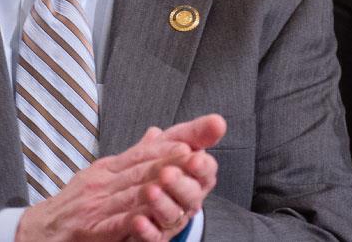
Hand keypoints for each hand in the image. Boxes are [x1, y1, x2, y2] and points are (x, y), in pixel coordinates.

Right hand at [17, 114, 225, 241]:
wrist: (36, 233)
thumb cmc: (71, 206)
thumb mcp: (100, 176)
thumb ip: (132, 158)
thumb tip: (158, 133)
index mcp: (109, 168)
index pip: (148, 149)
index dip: (176, 139)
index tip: (201, 130)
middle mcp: (103, 181)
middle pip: (142, 166)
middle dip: (171, 156)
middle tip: (194, 147)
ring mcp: (95, 204)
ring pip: (132, 190)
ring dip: (157, 180)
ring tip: (179, 171)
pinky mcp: (89, 228)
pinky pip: (115, 222)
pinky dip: (132, 218)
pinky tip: (147, 214)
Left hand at [127, 114, 224, 239]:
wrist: (133, 193)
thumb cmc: (162, 165)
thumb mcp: (175, 144)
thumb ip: (195, 133)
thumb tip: (218, 121)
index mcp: (196, 178)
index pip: (205, 172)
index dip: (201, 167)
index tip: (194, 158)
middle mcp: (187, 201)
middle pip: (190, 196)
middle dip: (180, 184)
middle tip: (167, 173)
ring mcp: (171, 220)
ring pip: (172, 215)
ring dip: (162, 204)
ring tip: (149, 191)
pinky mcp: (154, 236)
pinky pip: (153, 237)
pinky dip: (147, 230)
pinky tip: (138, 220)